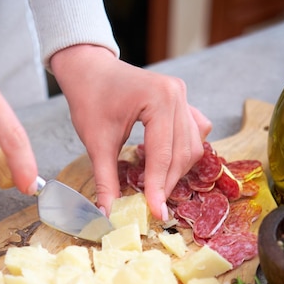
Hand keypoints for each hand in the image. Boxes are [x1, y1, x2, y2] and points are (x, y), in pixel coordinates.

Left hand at [51, 45, 211, 219]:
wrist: (89, 69)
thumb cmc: (90, 98)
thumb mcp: (96, 143)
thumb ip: (106, 181)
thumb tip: (107, 214)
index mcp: (158, 99)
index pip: (163, 155)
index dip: (159, 188)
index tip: (157, 213)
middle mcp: (177, 94)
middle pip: (183, 153)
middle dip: (168, 182)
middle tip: (154, 205)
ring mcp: (183, 96)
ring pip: (193, 146)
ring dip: (177, 170)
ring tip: (156, 186)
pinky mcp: (182, 101)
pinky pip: (194, 133)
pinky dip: (183, 152)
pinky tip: (164, 161)